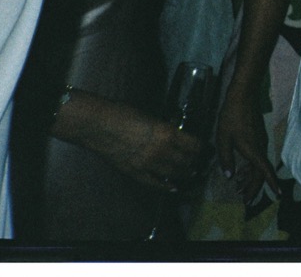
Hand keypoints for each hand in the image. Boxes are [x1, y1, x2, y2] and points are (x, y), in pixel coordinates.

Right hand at [51, 89, 206, 192]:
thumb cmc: (124, 114)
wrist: (99, 125)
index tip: (202, 148)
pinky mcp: (134, 172)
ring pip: (173, 173)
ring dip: (184, 174)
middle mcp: (161, 151)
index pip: (193, 144)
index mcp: (167, 133)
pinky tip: (173, 187)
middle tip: (198, 162)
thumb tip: (174, 132)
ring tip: (190, 173)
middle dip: (194, 162)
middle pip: (186, 161)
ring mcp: (147, 164)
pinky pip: (154, 183)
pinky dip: (165, 186)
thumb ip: (165, 127)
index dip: (200, 148)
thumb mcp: (152, 116)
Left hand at [214, 80, 281, 203]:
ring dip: (250, 178)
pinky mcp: (257, 138)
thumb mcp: (223, 139)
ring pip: (258, 165)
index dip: (271, 183)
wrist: (242, 96)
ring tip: (239, 188)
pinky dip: (250, 168)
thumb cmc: (231, 117)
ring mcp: (260, 142)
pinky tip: (241, 171)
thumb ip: (226, 159)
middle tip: (245, 200)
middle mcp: (260, 148)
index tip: (278, 195)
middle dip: (254, 187)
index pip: (264, 171)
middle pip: (261, 172)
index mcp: (252, 150)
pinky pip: (257, 158)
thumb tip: (230, 176)